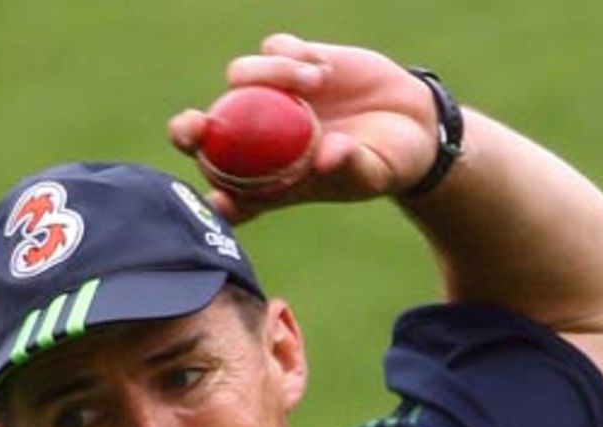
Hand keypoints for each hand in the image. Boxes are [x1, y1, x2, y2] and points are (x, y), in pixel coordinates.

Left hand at [168, 34, 439, 220]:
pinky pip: (272, 49)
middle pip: (210, 135)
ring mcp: (274, 99)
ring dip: (268, 76)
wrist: (411, 123)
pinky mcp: (292, 64)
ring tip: (316, 83)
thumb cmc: (385, 164)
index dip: (215, 198)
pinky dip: (290, 55)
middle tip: (194, 127)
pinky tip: (322, 71)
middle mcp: (264, 141)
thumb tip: (325, 157)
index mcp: (273, 181)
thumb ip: (347, 167)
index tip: (216, 200)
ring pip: (240, 80)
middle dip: (191, 131)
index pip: (231, 194)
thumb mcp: (371, 174)